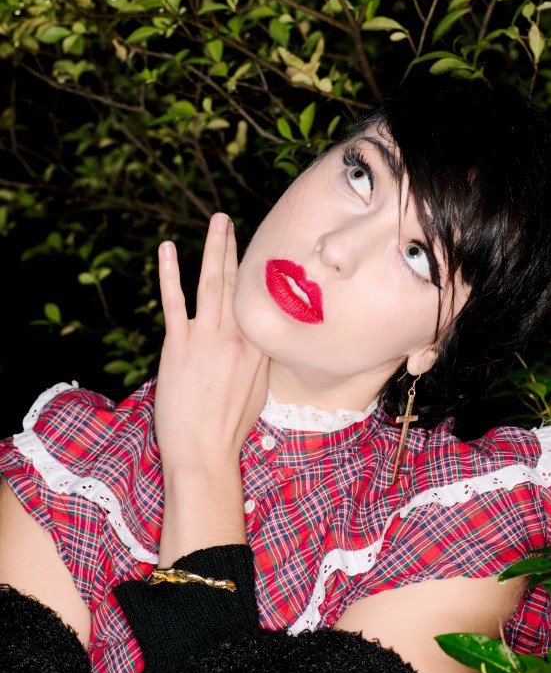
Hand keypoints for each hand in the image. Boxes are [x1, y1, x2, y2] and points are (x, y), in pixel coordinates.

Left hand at [154, 213, 267, 561]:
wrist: (205, 452)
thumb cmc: (231, 427)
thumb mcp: (258, 388)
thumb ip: (258, 357)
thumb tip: (258, 340)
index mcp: (261, 346)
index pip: (260, 298)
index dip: (257, 269)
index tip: (257, 245)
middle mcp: (239, 336)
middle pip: (237, 282)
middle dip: (234, 247)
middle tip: (228, 220)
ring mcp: (209, 338)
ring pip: (213, 282)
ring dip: (214, 248)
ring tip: (216, 221)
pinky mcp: (180, 345)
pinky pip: (175, 300)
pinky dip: (170, 273)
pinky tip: (167, 250)